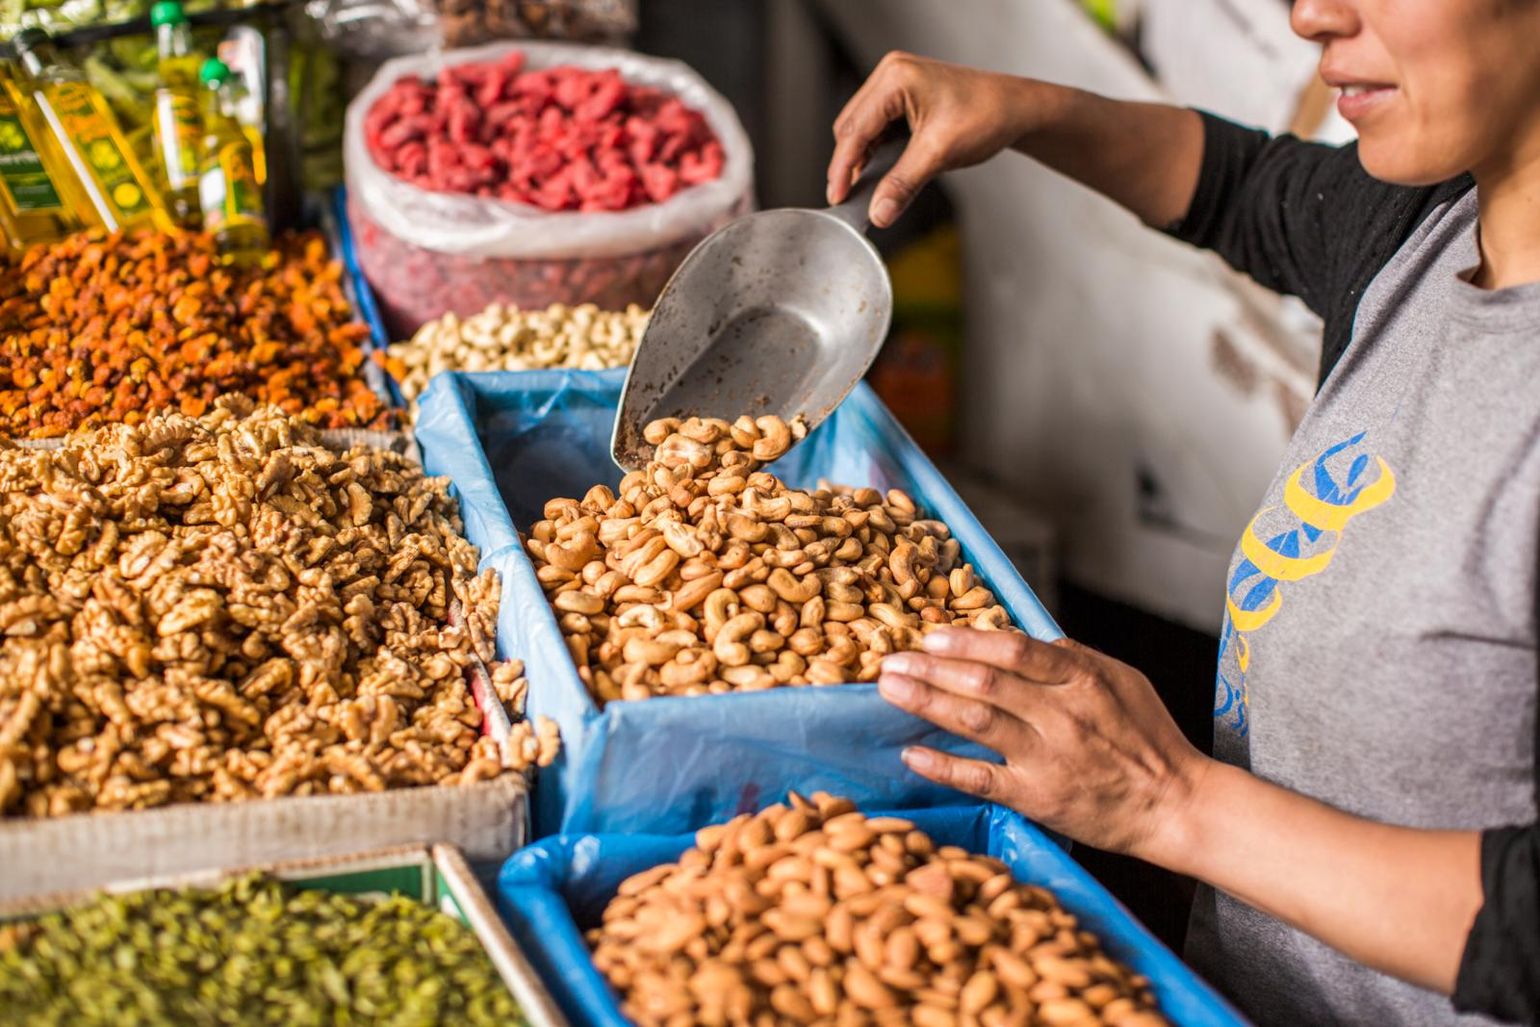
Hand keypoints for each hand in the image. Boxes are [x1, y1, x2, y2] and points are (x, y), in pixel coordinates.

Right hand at [827, 52, 1048, 226]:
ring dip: (862, 160)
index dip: (842, 168)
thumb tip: (879, 213)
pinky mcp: (903, 98)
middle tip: (849, 199)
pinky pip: (877, 129)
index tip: (838, 197)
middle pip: (851, 127)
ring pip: (862, 130)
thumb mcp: (940, 154)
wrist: (1016, 109)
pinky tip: (880, 174)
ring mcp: (896, 85)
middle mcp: (891, 75)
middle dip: (849, 164)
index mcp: (896, 79)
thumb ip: (904, 183)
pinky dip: (876, 154)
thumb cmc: (987, 115)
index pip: (855, 129)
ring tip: (865, 190)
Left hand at [878, 628, 1210, 859]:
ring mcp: (1047, 757)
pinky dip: (942, 766)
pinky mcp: (1037, 798)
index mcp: (1082, 679)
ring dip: (926, 702)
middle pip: (984, 682)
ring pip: (975, 722)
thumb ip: (1073, 657)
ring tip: (889, 690)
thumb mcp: (1122, 680)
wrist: (1175, 805)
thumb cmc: (1149, 738)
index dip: (967, 640)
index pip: (1014, 649)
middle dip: (930, 667)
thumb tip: (1024, 637)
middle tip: (889, 659)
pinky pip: (980, 779)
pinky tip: (911, 753)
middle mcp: (1061, 715)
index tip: (930, 635)